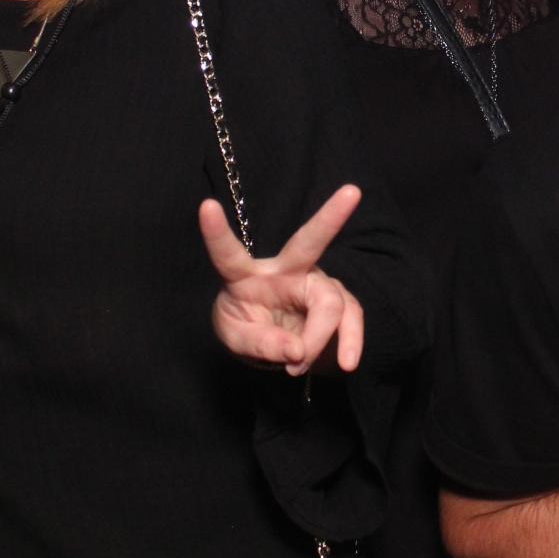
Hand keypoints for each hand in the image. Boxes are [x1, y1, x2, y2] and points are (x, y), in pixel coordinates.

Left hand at [199, 182, 363, 376]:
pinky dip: (350, 342)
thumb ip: (261, 344)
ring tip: (297, 365)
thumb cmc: (248, 329)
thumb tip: (297, 350)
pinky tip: (347, 362)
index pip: (227, 253)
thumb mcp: (239, 341)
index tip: (206, 205)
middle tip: (352, 192)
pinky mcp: (338, 300)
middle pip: (309, 243)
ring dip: (319, 338)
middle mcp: (285, 270)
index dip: (215, 232)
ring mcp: (315, 282)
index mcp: (245, 275)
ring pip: (330, 301)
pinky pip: (351, 317)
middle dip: (330, 216)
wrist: (274, 344)